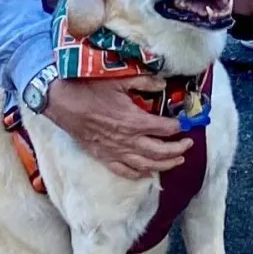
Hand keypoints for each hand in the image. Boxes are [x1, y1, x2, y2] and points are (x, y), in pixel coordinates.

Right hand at [43, 76, 191, 178]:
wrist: (64, 102)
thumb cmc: (90, 88)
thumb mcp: (119, 79)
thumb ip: (144, 81)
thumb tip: (163, 82)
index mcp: (133, 120)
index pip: (164, 128)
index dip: (178, 126)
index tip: (185, 123)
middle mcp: (128, 140)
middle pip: (160, 151)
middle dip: (177, 150)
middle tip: (188, 145)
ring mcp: (116, 151)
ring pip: (146, 165)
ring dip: (165, 165)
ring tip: (177, 161)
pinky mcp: (104, 157)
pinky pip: (126, 171)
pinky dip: (140, 174)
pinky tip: (148, 173)